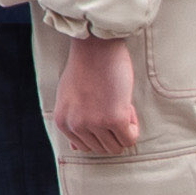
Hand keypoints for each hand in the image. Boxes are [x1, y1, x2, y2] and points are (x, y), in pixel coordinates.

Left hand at [52, 32, 144, 155]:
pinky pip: (130, 138)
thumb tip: (76, 149)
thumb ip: (72, 122)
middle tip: (111, 104)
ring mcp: (94, 123)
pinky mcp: (114, 119)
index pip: (86, 147)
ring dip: (123, 128)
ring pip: (117, 146)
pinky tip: (126, 105)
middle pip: (102, 149)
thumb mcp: (68, 97)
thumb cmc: (85, 67)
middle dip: (112, 130)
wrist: (96, 45)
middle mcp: (75, 125)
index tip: (100, 109)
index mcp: (62, 122)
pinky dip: (133, 126)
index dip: (98, 130)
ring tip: (118, 103)